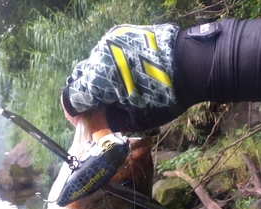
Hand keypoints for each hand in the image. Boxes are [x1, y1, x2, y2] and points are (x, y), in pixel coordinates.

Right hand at [61, 24, 181, 131]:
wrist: (190, 65)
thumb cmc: (163, 98)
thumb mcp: (134, 119)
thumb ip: (108, 120)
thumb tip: (97, 121)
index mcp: (98, 80)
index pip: (70, 98)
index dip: (73, 114)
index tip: (84, 122)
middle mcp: (98, 57)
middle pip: (78, 79)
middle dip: (85, 97)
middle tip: (100, 110)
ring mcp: (110, 42)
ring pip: (92, 64)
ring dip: (97, 81)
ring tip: (116, 93)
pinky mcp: (123, 34)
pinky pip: (107, 53)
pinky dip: (110, 67)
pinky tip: (126, 76)